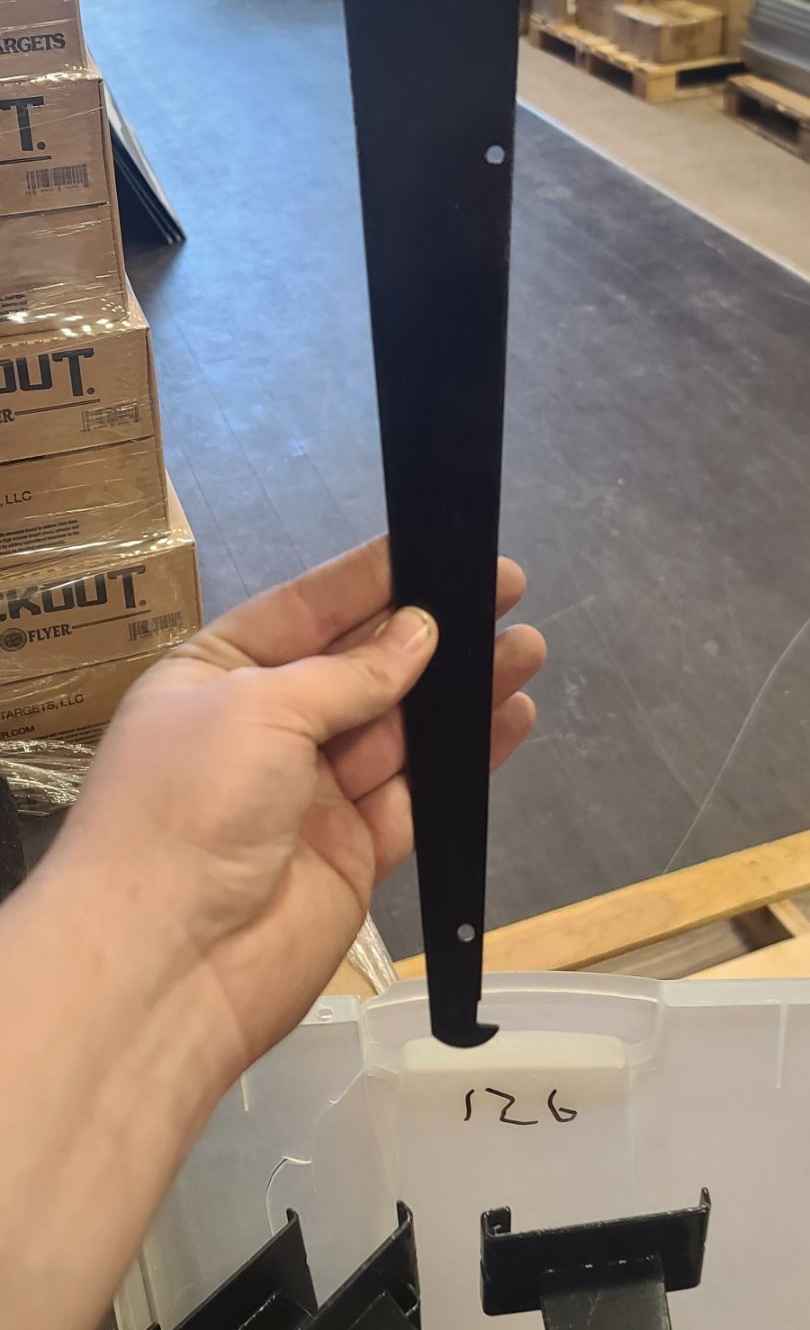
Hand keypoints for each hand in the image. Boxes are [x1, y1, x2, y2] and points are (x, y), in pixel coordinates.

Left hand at [61, 537, 544, 1082]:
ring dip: (460, 692)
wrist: (165, 965)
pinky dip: (466, 761)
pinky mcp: (354, 853)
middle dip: (428, 632)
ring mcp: (310, 794)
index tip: (438, 544)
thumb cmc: (188, 806)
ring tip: (527, 648)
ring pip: (400, 729)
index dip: (371, 577)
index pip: (304, 610)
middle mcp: (262, 729)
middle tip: (503, 593)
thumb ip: (346, 674)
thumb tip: (417, 634)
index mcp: (214, 675)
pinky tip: (512, 719)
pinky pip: (419, 793)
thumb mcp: (258, 708)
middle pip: (359, 667)